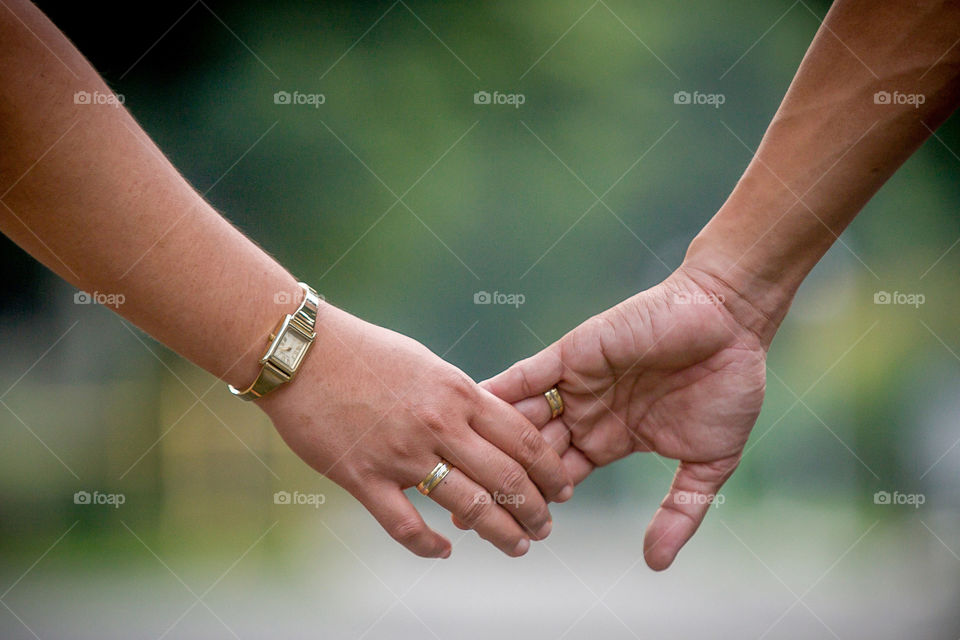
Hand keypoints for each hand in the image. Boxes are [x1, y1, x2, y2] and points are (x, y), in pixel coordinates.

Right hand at [257, 304, 572, 557]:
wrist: (303, 352)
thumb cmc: (365, 352)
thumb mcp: (426, 364)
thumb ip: (460, 396)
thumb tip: (490, 424)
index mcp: (458, 393)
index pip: (521, 438)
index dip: (549, 469)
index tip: (563, 488)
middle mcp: (438, 425)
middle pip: (505, 479)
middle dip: (534, 510)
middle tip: (545, 528)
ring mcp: (401, 454)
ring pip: (467, 507)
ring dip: (500, 533)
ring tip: (516, 546)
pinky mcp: (363, 477)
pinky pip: (405, 526)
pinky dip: (429, 545)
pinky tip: (445, 550)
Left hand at [483, 265, 768, 568]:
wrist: (730, 321)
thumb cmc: (729, 386)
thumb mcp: (709, 462)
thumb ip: (681, 511)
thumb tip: (656, 565)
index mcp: (612, 440)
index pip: (561, 478)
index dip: (533, 502)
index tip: (500, 530)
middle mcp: (586, 413)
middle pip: (530, 454)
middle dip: (499, 480)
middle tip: (459, 508)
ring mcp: (575, 383)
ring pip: (522, 419)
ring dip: (488, 441)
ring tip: (451, 465)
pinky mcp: (571, 353)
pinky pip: (526, 376)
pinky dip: (498, 393)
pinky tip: (467, 412)